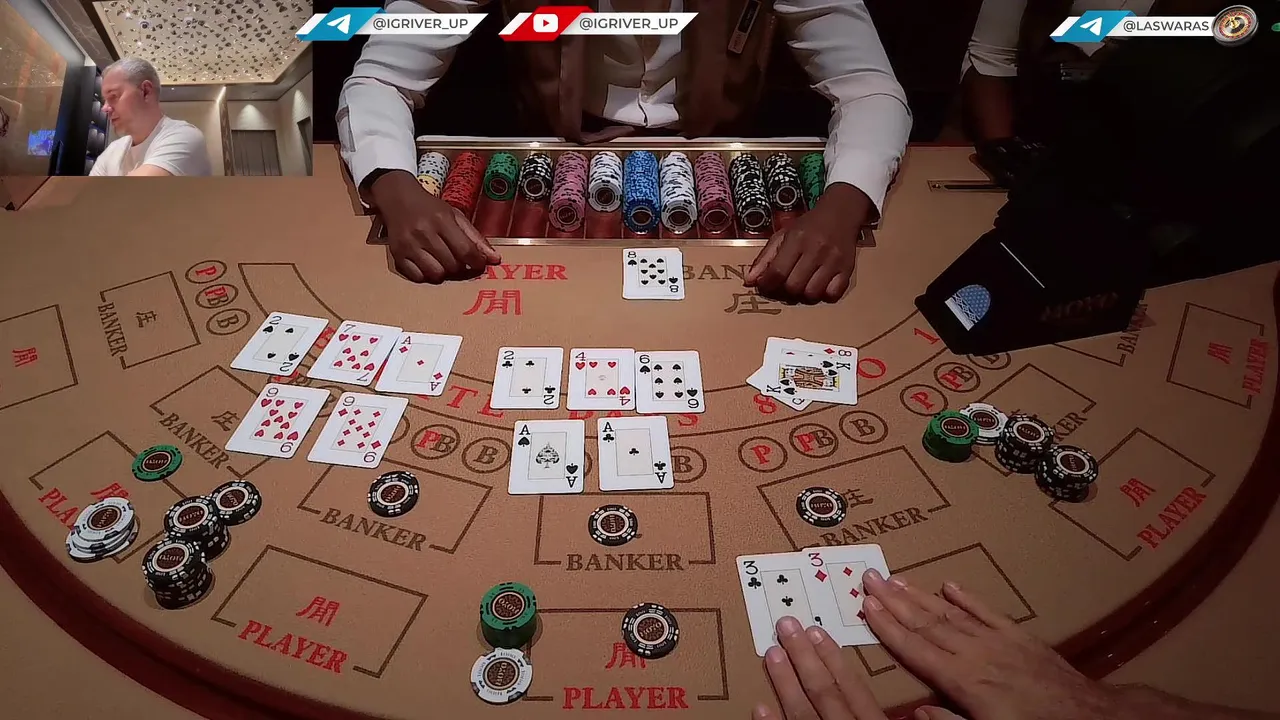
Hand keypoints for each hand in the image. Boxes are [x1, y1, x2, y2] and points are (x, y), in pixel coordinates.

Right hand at [369, 170, 500, 282]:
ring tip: (441, 261)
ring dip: (442, 272)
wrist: (397, 199)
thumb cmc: (430, 209)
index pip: (466, 251)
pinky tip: (426, 263)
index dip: (477, 262)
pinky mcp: (397, 254)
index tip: (478, 264)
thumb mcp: (455, 216)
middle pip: (452, 265)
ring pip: (435, 274)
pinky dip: (425, 275)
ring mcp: (409, 244)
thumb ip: (475, 238)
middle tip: (456, 259)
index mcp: (442, 220)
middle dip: (459, 266)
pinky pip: (417, 277)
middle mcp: (424, 232)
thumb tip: (495, 259)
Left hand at [744, 183, 866, 303]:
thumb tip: (749, 281)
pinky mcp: (847, 269)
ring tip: (804, 283)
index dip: (767, 284)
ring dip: (804, 293)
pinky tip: (821, 284)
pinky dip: (824, 293)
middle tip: (787, 282)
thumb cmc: (808, 226)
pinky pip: (832, 294)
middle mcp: (816, 250)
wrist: (841, 213)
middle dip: (786, 289)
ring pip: (812, 293)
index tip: (766, 285)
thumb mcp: (783, 235)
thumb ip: (765, 257)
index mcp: (797, 239)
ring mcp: (833, 260)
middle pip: (793, 286)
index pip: (777, 271)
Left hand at [753, 616, 897, 719]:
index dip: (835, 658)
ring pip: (803, 712)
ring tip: (772, 653)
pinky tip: (759, 706)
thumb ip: (908, 719)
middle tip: (787, 626)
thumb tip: (924, 708)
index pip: (855, 688)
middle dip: (805, 657)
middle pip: (825, 691)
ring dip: (786, 682)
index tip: (818, 631)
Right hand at [861, 570, 1121, 719]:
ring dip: (919, 595)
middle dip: (894, 600)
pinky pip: (986, 612)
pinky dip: (966, 598)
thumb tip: (914, 710)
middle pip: (925, 623)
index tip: (865, 605)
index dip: (887, 626)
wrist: (1087, 716)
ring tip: (895, 578)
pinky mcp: (1019, 636)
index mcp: (962, 680)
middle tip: (869, 577)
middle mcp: (974, 653)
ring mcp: (997, 640)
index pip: (915, 648)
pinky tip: (948, 585)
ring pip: (950, 613)